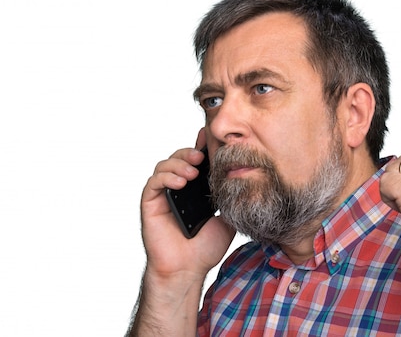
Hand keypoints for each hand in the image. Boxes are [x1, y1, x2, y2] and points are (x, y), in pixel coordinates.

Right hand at [140, 128, 235, 279]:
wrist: (189, 269)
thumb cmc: (206, 248)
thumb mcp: (226, 217)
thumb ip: (229, 197)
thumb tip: (241, 177)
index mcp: (195, 190)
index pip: (196, 162)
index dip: (201, 148)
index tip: (211, 139)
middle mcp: (177, 189)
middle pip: (178, 158)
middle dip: (189, 152)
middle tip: (202, 156)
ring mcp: (163, 195)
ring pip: (164, 165)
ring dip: (178, 163)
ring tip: (193, 171)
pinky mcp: (150, 204)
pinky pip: (154, 182)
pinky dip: (166, 177)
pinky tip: (181, 182)